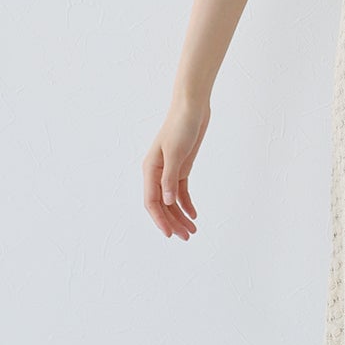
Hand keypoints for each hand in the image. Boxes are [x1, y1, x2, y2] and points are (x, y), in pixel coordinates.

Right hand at [143, 97, 208, 238]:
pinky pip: (181, 191)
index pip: (152, 201)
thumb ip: (170, 178)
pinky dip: (186, 204)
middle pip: (162, 205)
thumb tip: (166, 202)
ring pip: (171, 200)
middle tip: (186, 237)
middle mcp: (157, 172)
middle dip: (172, 222)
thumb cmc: (181, 125)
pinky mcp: (181, 167)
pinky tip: (194, 215)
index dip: (159, 220)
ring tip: (192, 231)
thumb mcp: (176, 152)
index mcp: (150, 169)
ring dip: (180, 216)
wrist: (192, 106)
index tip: (169, 235)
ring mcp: (169, 170)